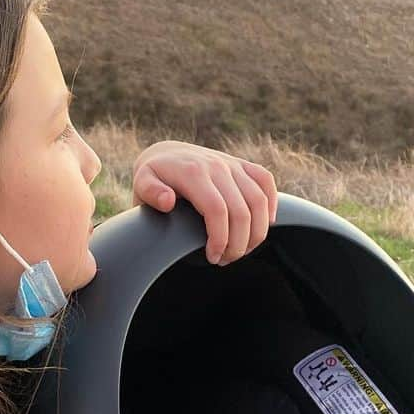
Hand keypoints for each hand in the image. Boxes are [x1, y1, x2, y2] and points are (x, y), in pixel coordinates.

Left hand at [131, 140, 277, 263]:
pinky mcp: (243, 165)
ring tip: (241, 250)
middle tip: (225, 259)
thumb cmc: (154, 178)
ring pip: (259, 201)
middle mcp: (217, 166)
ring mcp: (232, 164)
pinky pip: (266, 182)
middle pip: (242, 211)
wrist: (167, 154)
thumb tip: (167, 202)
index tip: (213, 257)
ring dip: (256, 233)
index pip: (217, 210)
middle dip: (238, 244)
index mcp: (193, 172)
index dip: (220, 239)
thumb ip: (150, 192)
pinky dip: (271, 205)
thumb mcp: (141, 183)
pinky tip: (264, 225)